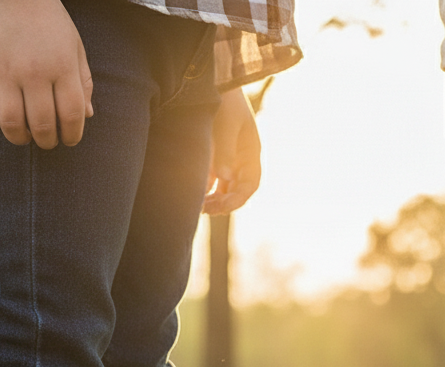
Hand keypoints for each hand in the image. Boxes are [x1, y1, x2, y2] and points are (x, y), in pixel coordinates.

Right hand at [0, 0, 93, 148]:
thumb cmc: (49, 22)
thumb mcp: (75, 47)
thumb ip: (83, 82)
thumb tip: (87, 116)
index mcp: (63, 67)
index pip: (72, 116)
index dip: (72, 136)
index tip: (69, 139)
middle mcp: (35, 70)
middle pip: (42, 125)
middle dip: (47, 141)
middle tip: (47, 140)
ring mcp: (5, 69)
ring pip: (11, 122)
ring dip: (19, 138)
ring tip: (24, 136)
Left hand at [202, 89, 261, 214]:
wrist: (210, 78)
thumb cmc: (224, 98)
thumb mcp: (227, 122)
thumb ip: (225, 150)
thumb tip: (225, 179)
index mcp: (251, 151)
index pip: (250, 184)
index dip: (239, 198)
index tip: (224, 206)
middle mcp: (240, 158)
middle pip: (237, 190)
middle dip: (224, 203)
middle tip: (207, 209)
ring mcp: (226, 158)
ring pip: (223, 188)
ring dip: (214, 199)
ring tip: (200, 206)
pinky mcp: (211, 155)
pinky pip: (210, 179)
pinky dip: (204, 189)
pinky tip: (193, 195)